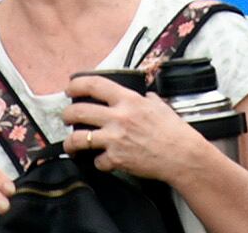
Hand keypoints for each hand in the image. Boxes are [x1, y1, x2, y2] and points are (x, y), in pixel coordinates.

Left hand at [65, 79, 207, 186]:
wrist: (181, 155)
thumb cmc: (173, 130)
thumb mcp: (158, 105)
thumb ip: (145, 98)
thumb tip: (142, 95)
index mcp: (128, 100)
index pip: (94, 84)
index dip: (76, 85)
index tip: (70, 89)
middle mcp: (118, 117)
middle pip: (78, 111)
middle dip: (66, 115)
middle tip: (66, 117)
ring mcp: (115, 139)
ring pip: (78, 139)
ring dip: (70, 142)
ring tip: (70, 144)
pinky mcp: (116, 159)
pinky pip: (98, 161)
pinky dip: (99, 162)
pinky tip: (103, 161)